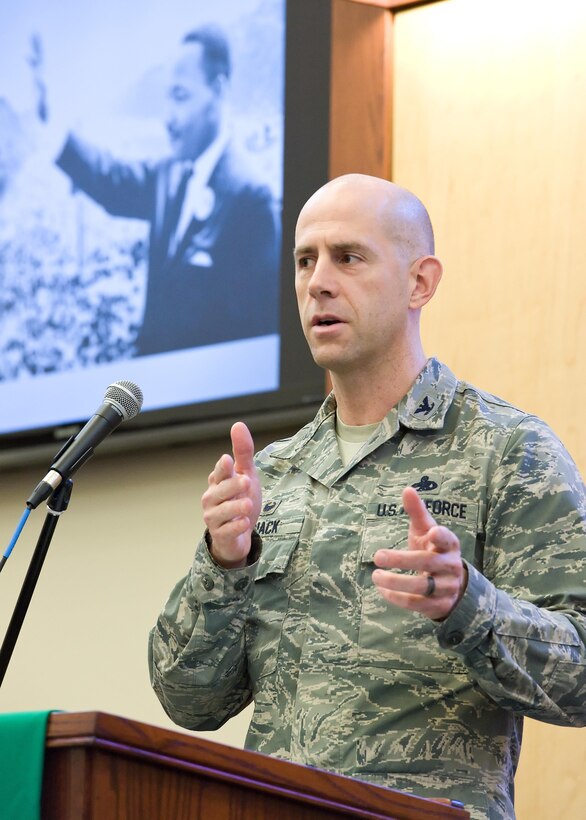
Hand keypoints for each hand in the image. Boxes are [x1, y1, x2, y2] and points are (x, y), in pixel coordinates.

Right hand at [201, 422, 260, 567]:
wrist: (240, 533)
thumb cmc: (240, 499)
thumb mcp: (246, 474)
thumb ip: (243, 452)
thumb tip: (238, 424)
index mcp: (218, 481)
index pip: (219, 472)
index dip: (223, 468)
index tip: (228, 461)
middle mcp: (212, 498)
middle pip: (219, 491)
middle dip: (232, 486)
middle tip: (246, 481)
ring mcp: (214, 518)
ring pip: (221, 512)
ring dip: (234, 507)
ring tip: (248, 505)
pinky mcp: (220, 535)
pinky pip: (225, 531)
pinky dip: (235, 527)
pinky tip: (244, 523)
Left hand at [372, 486, 467, 619]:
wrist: (452, 585)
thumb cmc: (432, 550)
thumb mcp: (426, 530)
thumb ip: (417, 512)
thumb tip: (407, 489)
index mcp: (449, 544)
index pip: (447, 539)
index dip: (440, 536)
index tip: (431, 532)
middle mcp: (450, 566)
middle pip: (427, 563)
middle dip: (401, 560)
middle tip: (377, 556)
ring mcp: (447, 588)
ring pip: (421, 587)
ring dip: (395, 582)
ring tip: (375, 575)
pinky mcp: (438, 606)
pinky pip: (417, 604)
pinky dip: (396, 597)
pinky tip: (382, 590)